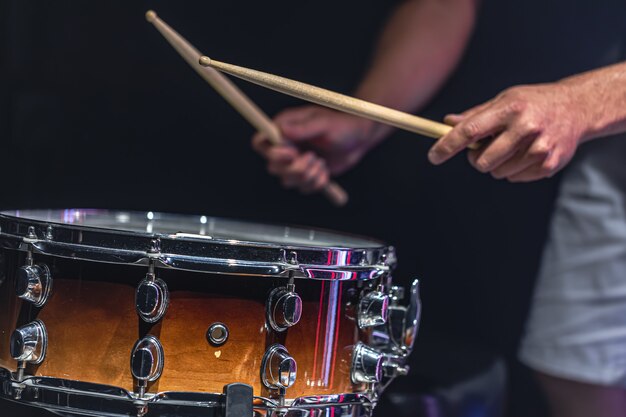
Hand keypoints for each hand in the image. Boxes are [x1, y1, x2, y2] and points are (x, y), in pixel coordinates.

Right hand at [252, 105, 379, 192]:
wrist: (360, 138)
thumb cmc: (343, 124)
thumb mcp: (324, 123)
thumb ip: (303, 128)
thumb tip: (281, 130)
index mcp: (284, 128)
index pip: (260, 143)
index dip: (272, 152)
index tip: (292, 153)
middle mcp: (286, 146)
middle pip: (272, 167)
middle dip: (294, 168)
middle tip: (313, 157)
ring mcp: (295, 162)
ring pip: (287, 181)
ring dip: (308, 175)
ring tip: (322, 163)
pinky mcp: (306, 174)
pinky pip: (303, 188)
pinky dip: (316, 183)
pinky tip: (326, 171)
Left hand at [427, 82, 587, 181]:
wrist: (577, 108)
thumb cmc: (533, 103)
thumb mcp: (504, 100)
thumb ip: (475, 115)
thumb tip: (447, 124)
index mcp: (510, 108)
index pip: (470, 131)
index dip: (448, 145)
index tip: (433, 156)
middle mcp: (526, 127)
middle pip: (481, 161)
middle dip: (475, 159)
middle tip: (484, 148)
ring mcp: (539, 148)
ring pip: (496, 173)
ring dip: (496, 164)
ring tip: (511, 147)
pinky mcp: (548, 165)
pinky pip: (513, 178)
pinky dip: (513, 169)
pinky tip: (526, 152)